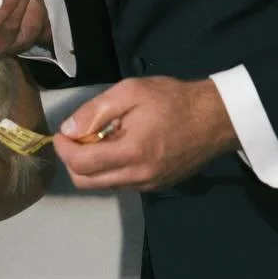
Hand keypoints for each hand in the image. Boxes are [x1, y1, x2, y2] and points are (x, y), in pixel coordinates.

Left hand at [54, 77, 237, 192]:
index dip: (63, 149)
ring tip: (101, 139)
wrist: (216, 119)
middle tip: (78, 137)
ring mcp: (148, 185)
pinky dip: (110, 170)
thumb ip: (95, 111)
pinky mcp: (156, 187)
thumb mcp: (131, 91)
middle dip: (73, 161)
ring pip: (102, 185)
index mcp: (130, 153)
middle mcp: (137, 177)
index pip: (80, 164)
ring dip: (91, 167)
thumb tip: (68, 130)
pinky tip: (120, 147)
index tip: (61, 134)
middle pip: (86, 182)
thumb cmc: (174, 100)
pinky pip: (121, 184)